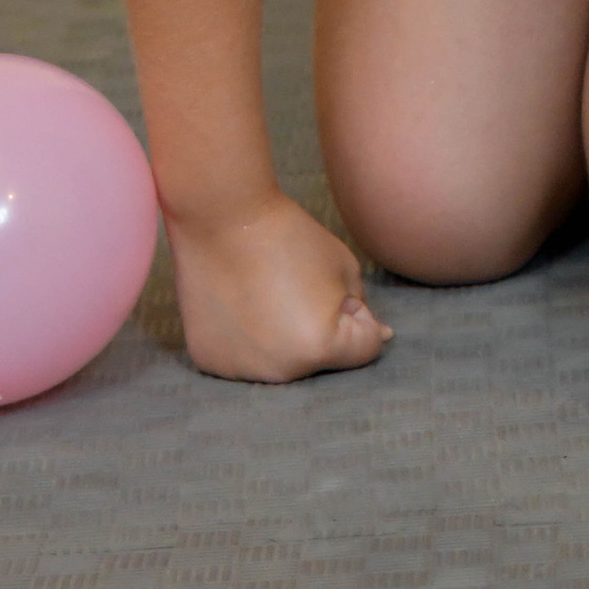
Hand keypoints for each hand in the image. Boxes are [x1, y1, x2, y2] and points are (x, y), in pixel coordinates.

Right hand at [165, 190, 392, 382]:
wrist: (220, 216)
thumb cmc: (288, 236)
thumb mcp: (344, 268)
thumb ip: (362, 309)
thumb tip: (380, 338)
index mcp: (320, 347)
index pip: (364, 347)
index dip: (357, 312)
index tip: (327, 283)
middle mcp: (280, 371)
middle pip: (321, 361)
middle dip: (320, 329)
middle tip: (291, 285)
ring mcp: (240, 370)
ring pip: (282, 362)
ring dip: (282, 339)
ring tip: (261, 294)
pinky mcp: (209, 361)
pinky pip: (245, 360)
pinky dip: (247, 340)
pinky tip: (236, 305)